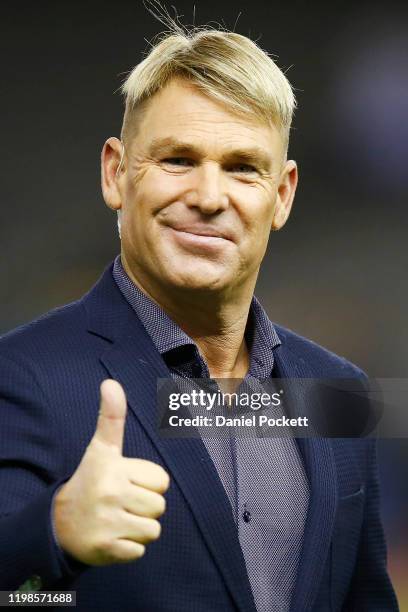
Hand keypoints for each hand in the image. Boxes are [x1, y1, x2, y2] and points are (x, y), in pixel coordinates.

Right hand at [54, 379, 169, 564]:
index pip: (161, 480)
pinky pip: (140, 550)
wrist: (60, 524)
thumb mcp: (101, 448)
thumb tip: (110, 382)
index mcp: (113, 467)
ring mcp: (107, 524)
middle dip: (145, 506)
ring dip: (139, 527)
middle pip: (159, 506)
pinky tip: (112, 536)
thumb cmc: (91, 480)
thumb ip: (110, 417)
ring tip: (118, 518)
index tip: (126, 480)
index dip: (148, 482)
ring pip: (153, 530)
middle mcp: (110, 494)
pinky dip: (129, 547)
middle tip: (121, 502)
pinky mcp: (107, 550)